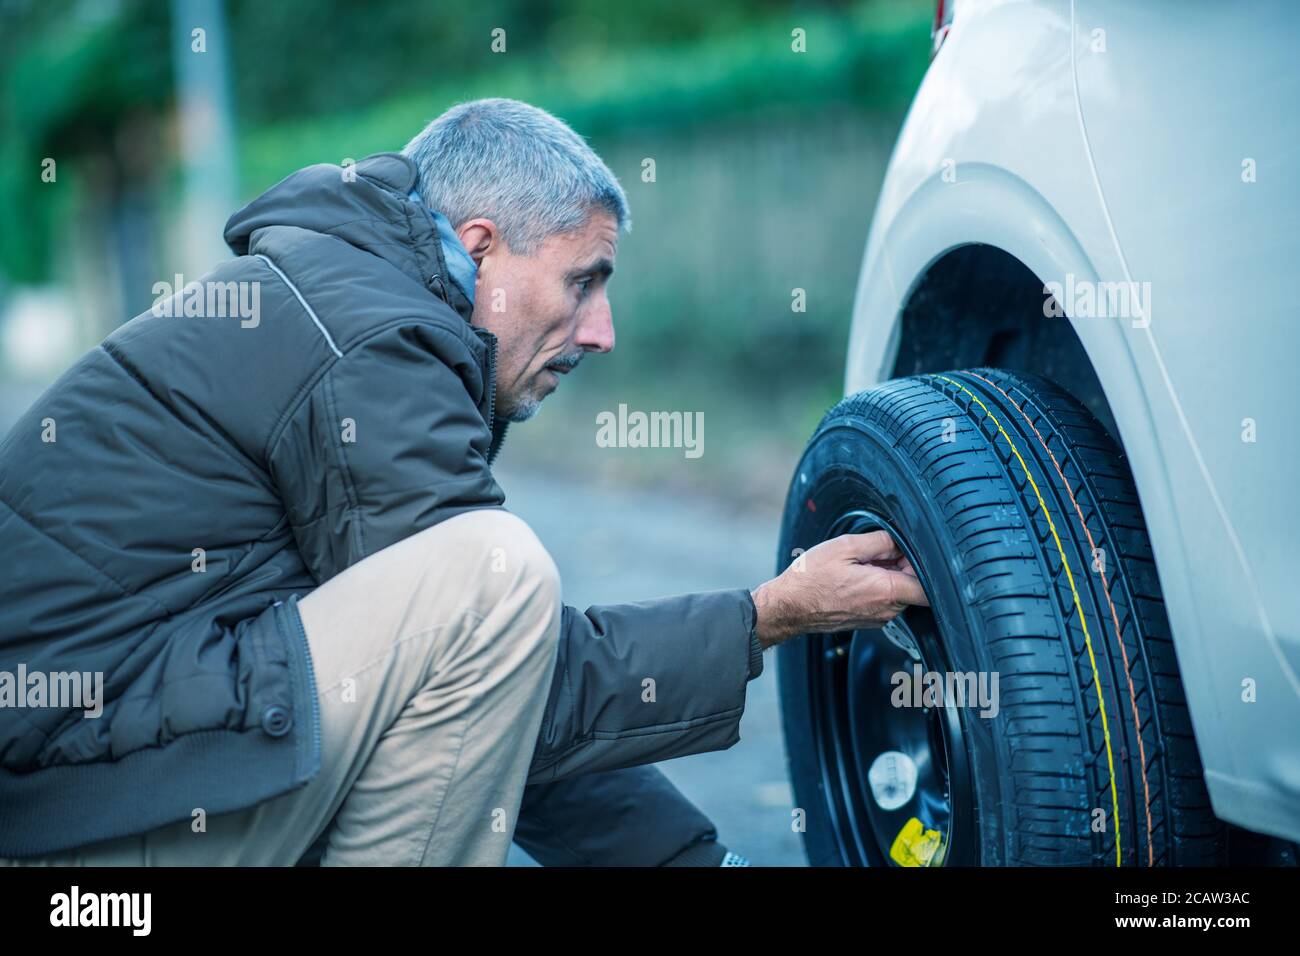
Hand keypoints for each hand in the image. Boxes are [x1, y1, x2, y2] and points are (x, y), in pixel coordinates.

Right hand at [750, 531, 928, 648]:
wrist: (788, 607)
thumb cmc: (810, 579)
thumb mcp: (845, 547)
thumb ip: (880, 541)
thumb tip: (899, 540)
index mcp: (885, 591)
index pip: (929, 588)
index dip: (925, 567)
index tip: (909, 553)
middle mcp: (886, 610)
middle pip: (914, 588)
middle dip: (903, 567)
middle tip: (880, 553)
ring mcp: (877, 619)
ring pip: (898, 594)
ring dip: (888, 577)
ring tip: (862, 566)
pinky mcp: (867, 621)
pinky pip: (883, 601)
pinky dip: (876, 587)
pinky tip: (855, 578)